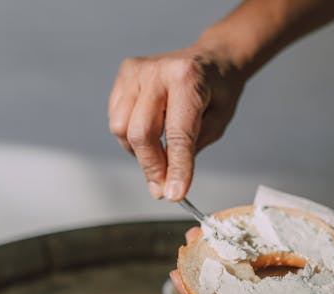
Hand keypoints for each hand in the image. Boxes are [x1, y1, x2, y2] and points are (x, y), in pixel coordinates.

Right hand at [108, 47, 245, 200]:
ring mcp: (135, 71)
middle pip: (141, 133)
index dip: (176, 168)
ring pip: (122, 129)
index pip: (178, 134)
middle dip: (152, 167)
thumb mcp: (217, 124)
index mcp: (187, 78)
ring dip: (139, 152)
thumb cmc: (217, 91)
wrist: (211, 59)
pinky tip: (150, 135)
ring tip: (160, 153)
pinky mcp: (123, 76)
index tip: (174, 194)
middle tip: (163, 187)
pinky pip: (116, 119)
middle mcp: (157, 71)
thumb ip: (190, 153)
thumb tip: (166, 186)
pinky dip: (131, 137)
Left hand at [169, 227, 333, 293]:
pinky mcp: (318, 277)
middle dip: (212, 265)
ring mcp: (298, 293)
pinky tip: (258, 227)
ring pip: (260, 269)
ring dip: (237, 249)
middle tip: (192, 241)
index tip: (177, 274)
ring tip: (215, 228)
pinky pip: (291, 258)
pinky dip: (273, 242)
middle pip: (238, 287)